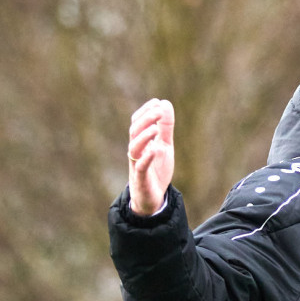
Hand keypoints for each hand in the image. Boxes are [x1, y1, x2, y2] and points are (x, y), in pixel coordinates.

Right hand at [128, 98, 174, 215]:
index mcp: (141, 142)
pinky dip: (146, 157)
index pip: (137, 122)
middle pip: (134, 131)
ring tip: (156, 128)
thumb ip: (165, 127)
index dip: (145, 111)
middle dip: (146, 119)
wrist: (152, 198)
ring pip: (134, 147)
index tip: (157, 102)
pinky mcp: (141, 178)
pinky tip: (154, 149)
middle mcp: (136, 151)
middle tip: (158, 111)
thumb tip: (165, 103)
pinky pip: (140, 167)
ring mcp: (137, 164)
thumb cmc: (156, 170)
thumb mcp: (164, 145)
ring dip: (144, 136)